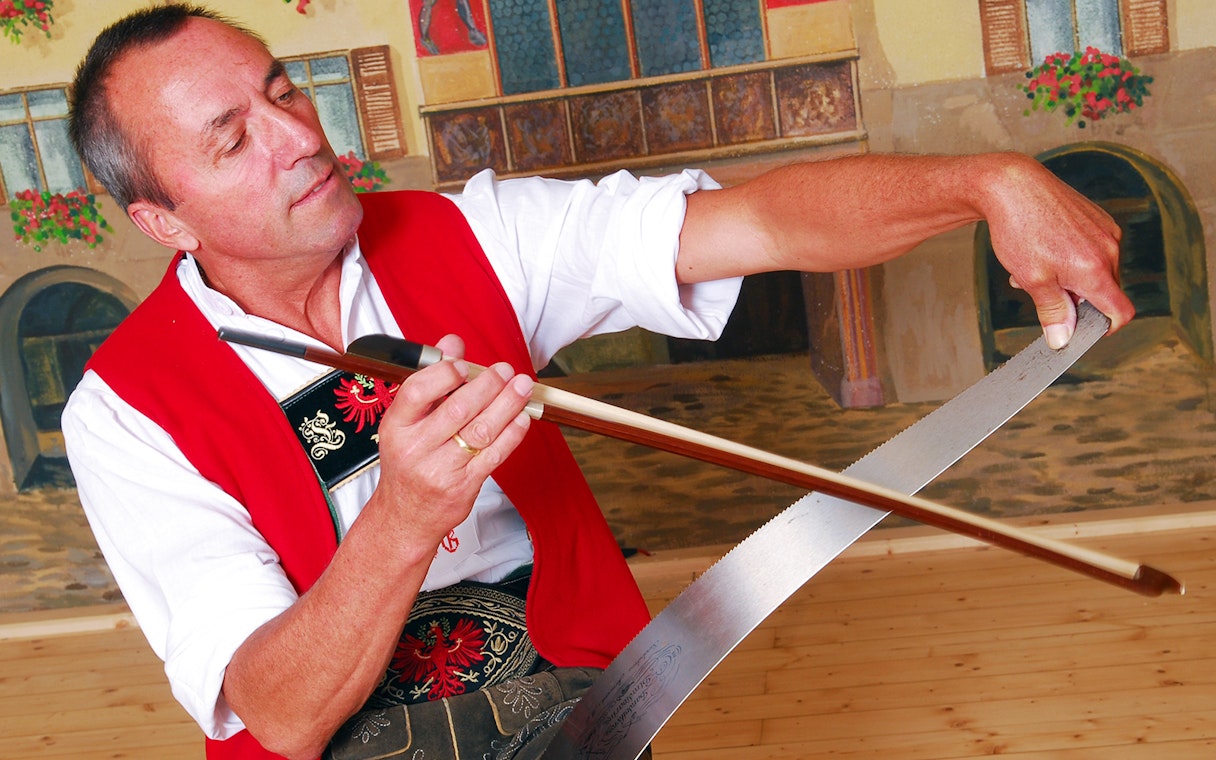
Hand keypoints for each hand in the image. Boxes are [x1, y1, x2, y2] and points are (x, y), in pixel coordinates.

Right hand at [371, 334, 532, 552]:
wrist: (406, 517)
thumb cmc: (408, 462)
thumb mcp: (407, 422)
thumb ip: (431, 381)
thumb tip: (453, 342)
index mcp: (395, 426)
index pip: (417, 392)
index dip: (444, 374)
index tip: (465, 364)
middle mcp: (414, 448)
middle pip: (457, 409)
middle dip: (488, 385)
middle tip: (506, 370)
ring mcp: (439, 470)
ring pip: (480, 430)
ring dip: (507, 404)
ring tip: (522, 386)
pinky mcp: (463, 486)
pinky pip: (494, 455)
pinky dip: (512, 433)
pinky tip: (522, 417)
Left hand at [979, 154, 1134, 346]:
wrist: (1011, 185)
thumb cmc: (1020, 230)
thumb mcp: (1032, 280)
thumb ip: (1053, 312)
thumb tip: (1063, 339)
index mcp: (1097, 270)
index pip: (1121, 312)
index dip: (1105, 328)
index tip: (1083, 331)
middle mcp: (1109, 249)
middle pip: (1105, 291)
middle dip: (1075, 299)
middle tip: (1039, 291)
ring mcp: (1105, 230)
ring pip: (1095, 270)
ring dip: (1068, 279)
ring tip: (1033, 268)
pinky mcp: (1097, 218)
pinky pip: (1091, 249)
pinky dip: (1071, 259)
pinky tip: (1042, 250)